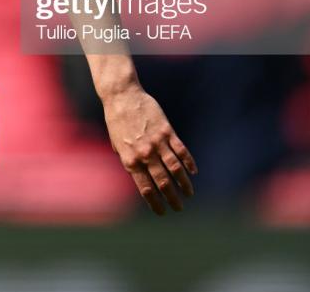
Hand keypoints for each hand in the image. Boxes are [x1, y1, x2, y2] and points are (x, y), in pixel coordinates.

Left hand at [101, 83, 197, 215]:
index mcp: (130, 160)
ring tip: (189, 193)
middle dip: (172, 198)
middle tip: (178, 208)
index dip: (155, 203)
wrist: (122, 97)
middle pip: (162, 182)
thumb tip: (139, 176)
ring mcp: (157, 143)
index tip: (162, 212)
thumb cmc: (116, 121)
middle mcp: (144, 154)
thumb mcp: (118, 144)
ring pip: (175, 169)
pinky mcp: (167, 131)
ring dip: (184, 184)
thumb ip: (129, 160)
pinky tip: (193, 172)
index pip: (145, 189)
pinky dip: (189, 163)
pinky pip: (181, 150)